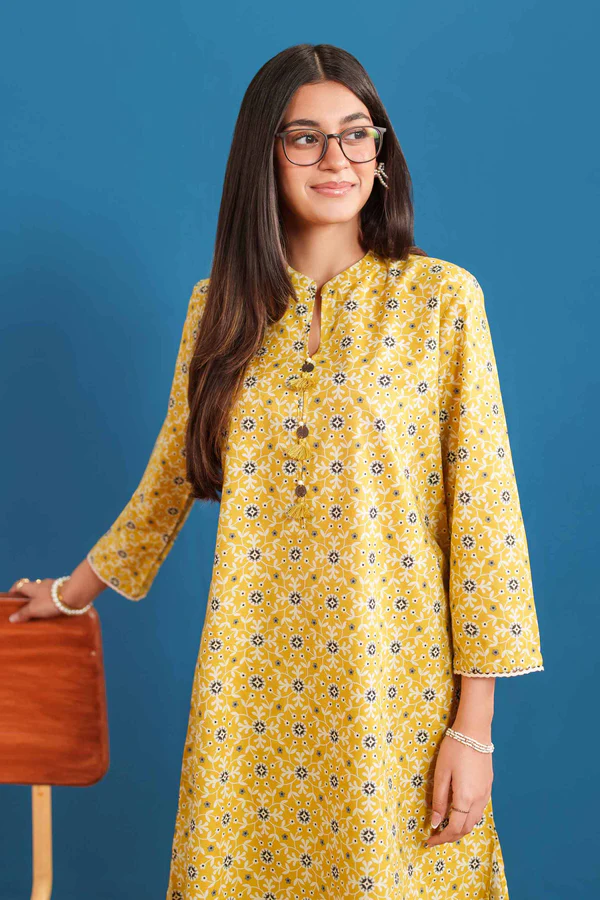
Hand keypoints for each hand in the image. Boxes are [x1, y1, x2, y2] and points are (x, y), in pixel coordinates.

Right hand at [6, 577, 82, 622]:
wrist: (75, 594)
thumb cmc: (52, 600)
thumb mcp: (34, 609)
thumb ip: (24, 613)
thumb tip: (12, 618)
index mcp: (32, 586)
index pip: (19, 585)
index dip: (14, 591)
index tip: (12, 598)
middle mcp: (43, 584)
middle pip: (32, 588)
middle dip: (29, 597)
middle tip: (27, 608)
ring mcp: (54, 586)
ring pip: (44, 592)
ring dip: (42, 600)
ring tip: (41, 611)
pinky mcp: (64, 590)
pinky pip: (55, 595)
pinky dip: (52, 601)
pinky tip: (54, 610)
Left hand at [425, 730, 492, 847]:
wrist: (475, 731)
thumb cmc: (455, 749)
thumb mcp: (441, 773)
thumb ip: (440, 800)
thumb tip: (436, 822)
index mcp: (466, 798)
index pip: (454, 828)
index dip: (441, 838)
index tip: (429, 840)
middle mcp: (479, 800)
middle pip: (466, 829)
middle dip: (450, 837)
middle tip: (435, 837)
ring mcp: (486, 794)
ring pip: (474, 821)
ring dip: (460, 829)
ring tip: (445, 827)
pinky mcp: (488, 787)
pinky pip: (479, 811)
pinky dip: (468, 819)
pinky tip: (458, 814)